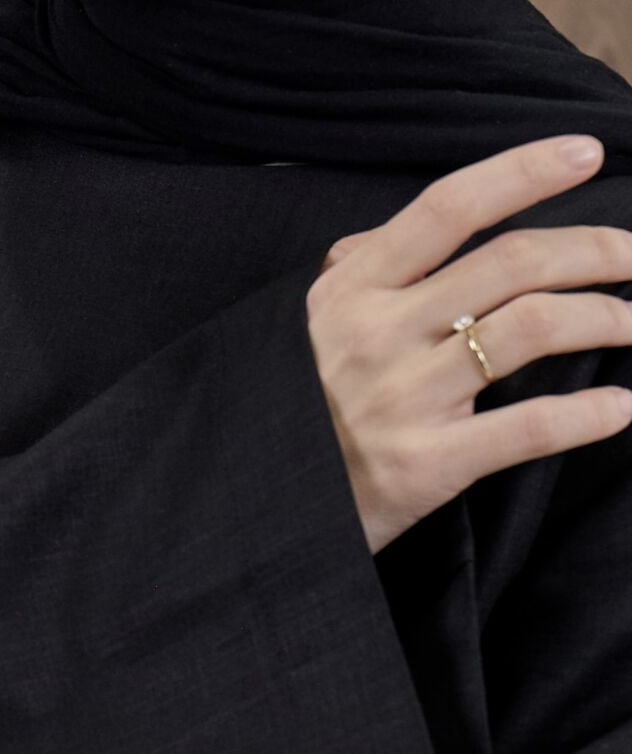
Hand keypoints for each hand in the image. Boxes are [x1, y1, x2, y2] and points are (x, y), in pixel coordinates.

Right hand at [307, 133, 631, 555]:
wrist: (246, 515)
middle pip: (511, 263)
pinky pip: (524, 429)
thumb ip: (345, 279)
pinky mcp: (423, 467)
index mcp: (350, 291)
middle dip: (592, 250)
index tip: (586, 153)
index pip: (449, 207)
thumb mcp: (298, 333)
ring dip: (603, 317)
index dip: (524, 172)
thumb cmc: (287, 421)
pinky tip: (621, 407)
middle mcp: (377, 335)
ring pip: (530, 329)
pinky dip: (585, 415)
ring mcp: (402, 401)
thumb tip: (370, 239)